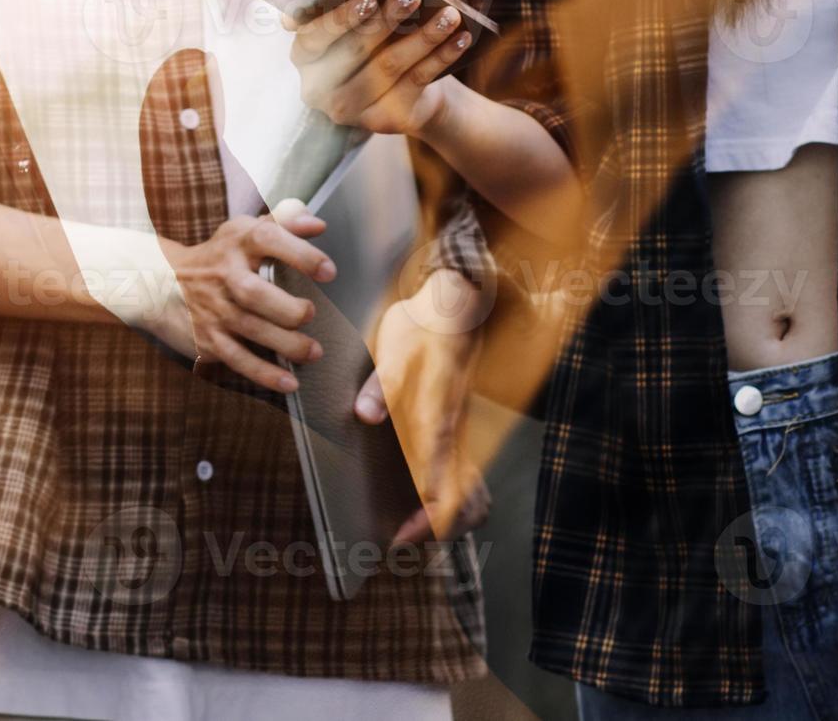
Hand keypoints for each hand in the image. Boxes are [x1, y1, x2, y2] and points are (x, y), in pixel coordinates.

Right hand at [160, 204, 334, 391]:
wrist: (159, 281)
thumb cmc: (218, 255)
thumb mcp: (244, 231)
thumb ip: (283, 222)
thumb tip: (318, 225)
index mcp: (238, 242)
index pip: (268, 238)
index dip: (300, 253)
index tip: (329, 271)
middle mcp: (224, 274)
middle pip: (254, 292)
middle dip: (287, 308)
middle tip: (310, 313)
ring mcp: (214, 309)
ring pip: (249, 329)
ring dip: (285, 344)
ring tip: (313, 351)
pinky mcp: (207, 338)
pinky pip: (238, 359)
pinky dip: (264, 373)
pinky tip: (289, 381)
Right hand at [292, 0, 474, 134]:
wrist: (404, 93)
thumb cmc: (374, 44)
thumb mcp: (358, 27)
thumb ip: (358, 9)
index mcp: (304, 58)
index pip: (312, 38)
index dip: (340, 19)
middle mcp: (319, 89)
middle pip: (355, 51)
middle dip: (387, 20)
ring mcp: (349, 111)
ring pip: (389, 67)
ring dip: (423, 37)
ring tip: (449, 15)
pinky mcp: (382, 121)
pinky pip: (415, 82)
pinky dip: (441, 57)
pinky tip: (460, 39)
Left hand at [355, 269, 490, 544]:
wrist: (458, 300)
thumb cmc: (425, 324)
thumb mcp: (398, 346)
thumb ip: (383, 384)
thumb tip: (365, 415)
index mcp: (440, 419)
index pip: (445, 486)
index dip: (428, 521)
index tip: (400, 536)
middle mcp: (456, 432)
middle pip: (468, 502)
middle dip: (439, 529)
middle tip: (401, 538)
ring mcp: (462, 431)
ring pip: (473, 492)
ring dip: (447, 517)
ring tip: (412, 528)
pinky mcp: (457, 425)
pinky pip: (465, 474)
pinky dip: (451, 498)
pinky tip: (423, 501)